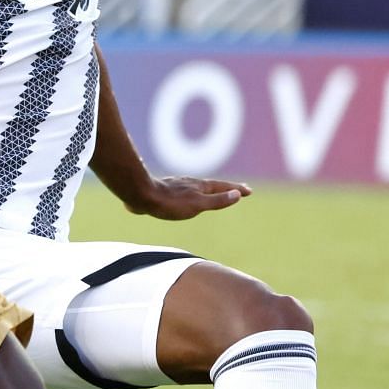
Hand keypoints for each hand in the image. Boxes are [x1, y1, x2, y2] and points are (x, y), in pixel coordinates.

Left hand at [125, 174, 251, 220]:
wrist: (139, 195)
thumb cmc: (169, 203)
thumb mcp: (198, 204)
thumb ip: (217, 201)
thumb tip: (237, 195)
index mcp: (200, 187)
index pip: (223, 187)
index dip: (236, 190)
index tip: (249, 191)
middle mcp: (190, 184)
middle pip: (212, 186)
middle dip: (226, 188)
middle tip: (238, 190)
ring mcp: (177, 186)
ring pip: (197, 188)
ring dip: (209, 190)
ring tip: (214, 193)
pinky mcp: (163, 191)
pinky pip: (184, 192)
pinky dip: (192, 194)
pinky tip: (185, 197)